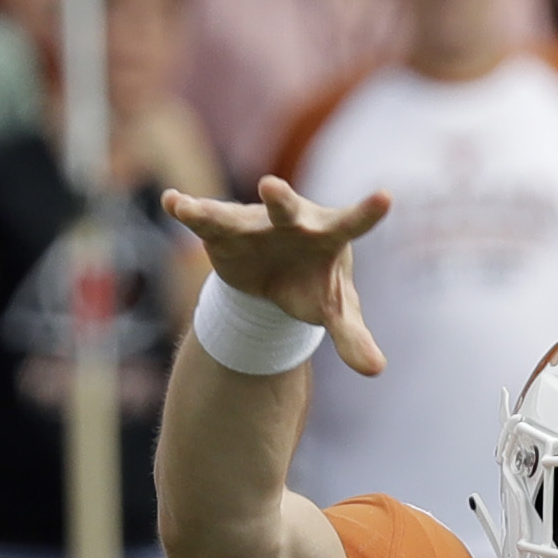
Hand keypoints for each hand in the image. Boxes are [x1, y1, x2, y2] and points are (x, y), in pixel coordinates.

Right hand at [163, 179, 391, 376]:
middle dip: (278, 200)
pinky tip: (171, 202)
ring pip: (236, 216)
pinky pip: (205, 219)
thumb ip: (352, 337)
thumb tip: (376, 370)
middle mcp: (291, 220)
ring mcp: (255, 222)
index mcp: (328, 235)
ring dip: (215, 213)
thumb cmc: (313, 286)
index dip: (367, 213)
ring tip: (190, 210)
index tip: (386, 198)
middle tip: (270, 187)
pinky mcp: (225, 231)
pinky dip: (189, 211)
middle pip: (286, 210)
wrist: (277, 277)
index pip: (352, 223)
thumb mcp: (334, 312)